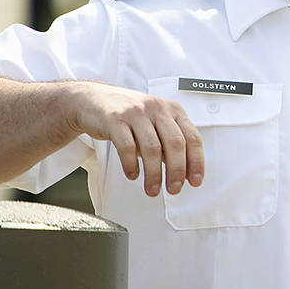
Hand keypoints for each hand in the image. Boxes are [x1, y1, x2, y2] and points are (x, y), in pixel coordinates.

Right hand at [63, 82, 203, 196]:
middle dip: (177, 171)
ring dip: (153, 173)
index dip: (196, 162)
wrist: (93, 99)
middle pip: (175, 144)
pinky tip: (133, 174)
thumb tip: (183, 171)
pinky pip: (126, 146)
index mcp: (173, 110)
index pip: (192, 137)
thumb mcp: (155, 123)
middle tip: (174, 189)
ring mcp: (136, 112)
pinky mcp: (115, 119)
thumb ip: (169, 142)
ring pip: (152, 148)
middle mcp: (157, 108)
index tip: (195, 180)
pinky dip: (131, 165)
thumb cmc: (129, 115)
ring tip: (152, 189)